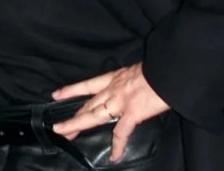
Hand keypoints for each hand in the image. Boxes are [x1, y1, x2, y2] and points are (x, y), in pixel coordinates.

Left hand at [51, 62, 170, 162]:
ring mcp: (120, 102)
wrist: (167, 70)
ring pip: (93, 116)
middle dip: (73, 116)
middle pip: (87, 104)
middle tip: (58, 127)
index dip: (71, 90)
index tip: (56, 95)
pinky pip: (122, 132)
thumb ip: (129, 80)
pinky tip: (114, 156)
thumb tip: (132, 86)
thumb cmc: (158, 67)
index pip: (88, 85)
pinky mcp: (132, 113)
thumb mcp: (136, 70)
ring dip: (77, 125)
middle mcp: (112, 90)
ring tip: (65, 135)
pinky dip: (118, 145)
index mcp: (114, 78)